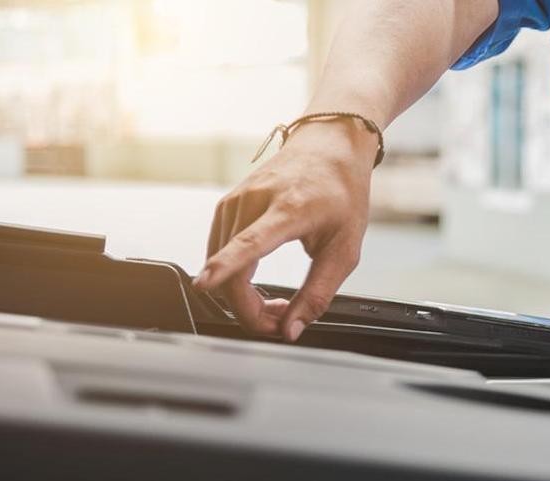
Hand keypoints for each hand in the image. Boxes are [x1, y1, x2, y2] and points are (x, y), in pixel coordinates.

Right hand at [193, 119, 376, 340]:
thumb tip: (291, 331)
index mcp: (290, 209)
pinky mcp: (226, 205)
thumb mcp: (345, 249)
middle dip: (248, 309)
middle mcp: (255, 200)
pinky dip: (233, 276)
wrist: (329, 146)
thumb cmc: (342, 192)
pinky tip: (258, 281)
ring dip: (242, 296)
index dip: (226, 267)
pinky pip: (219, 251)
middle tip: (280, 322)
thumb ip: (318, 294)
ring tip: (279, 303)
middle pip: (231, 268)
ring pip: (220, 264)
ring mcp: (236, 200)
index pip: (250, 242)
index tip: (204, 283)